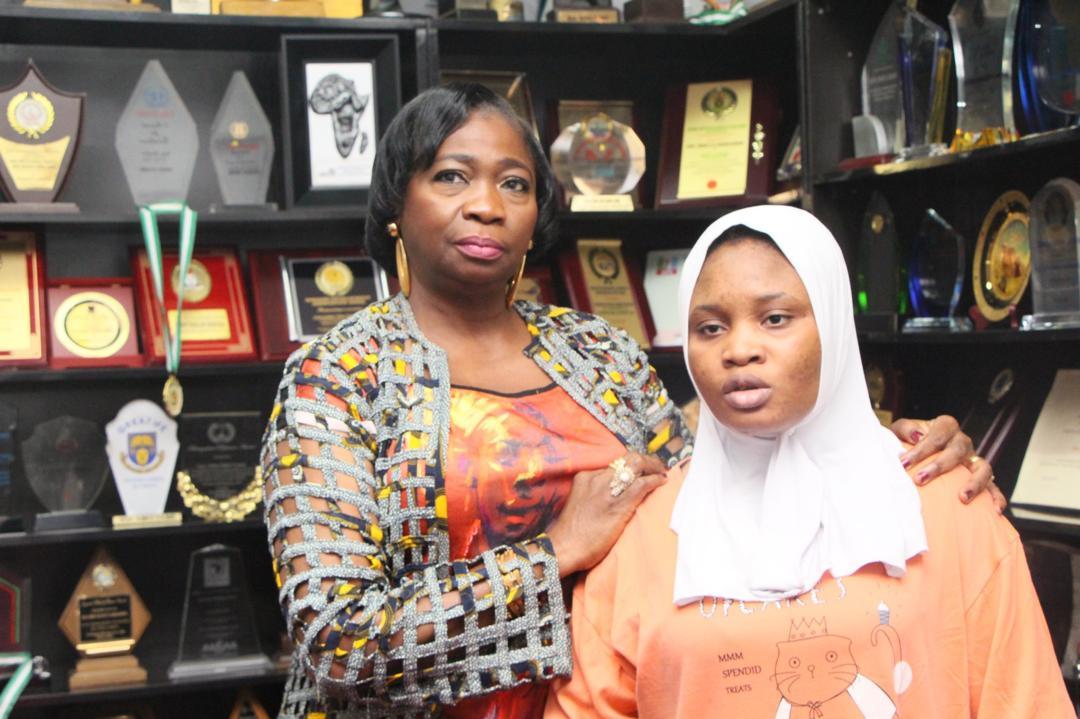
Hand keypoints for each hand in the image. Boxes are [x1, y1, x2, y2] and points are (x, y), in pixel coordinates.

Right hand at [546, 452, 666, 577]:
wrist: (564, 548)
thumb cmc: (571, 534)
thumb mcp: (580, 504)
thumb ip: (594, 495)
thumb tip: (613, 497)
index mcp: (585, 477)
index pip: (615, 464)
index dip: (631, 466)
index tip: (641, 470)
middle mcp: (596, 478)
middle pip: (627, 459)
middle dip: (646, 460)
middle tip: (658, 467)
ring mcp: (608, 488)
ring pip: (636, 466)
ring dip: (653, 467)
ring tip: (662, 473)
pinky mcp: (619, 503)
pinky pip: (642, 484)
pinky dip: (655, 480)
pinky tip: (662, 482)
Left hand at [891, 415, 1005, 513]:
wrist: (915, 455)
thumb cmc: (907, 442)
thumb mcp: (901, 431)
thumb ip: (906, 429)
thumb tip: (917, 435)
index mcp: (945, 426)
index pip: (937, 435)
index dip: (921, 449)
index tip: (903, 463)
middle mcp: (962, 441)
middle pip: (958, 450)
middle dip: (939, 466)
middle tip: (920, 479)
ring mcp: (973, 460)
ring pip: (983, 468)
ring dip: (974, 483)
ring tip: (962, 498)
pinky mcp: (980, 477)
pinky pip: (993, 487)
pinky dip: (996, 497)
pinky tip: (995, 510)